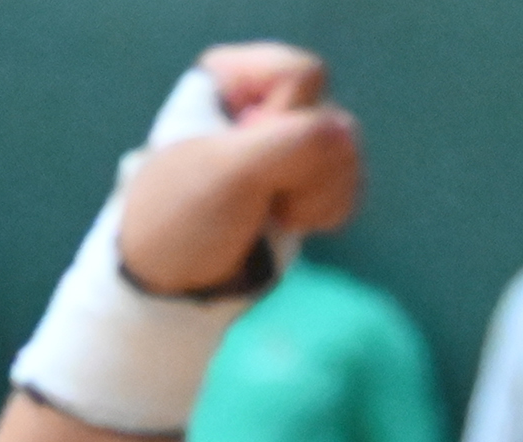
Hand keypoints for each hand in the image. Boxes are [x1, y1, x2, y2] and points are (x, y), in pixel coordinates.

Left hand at [119, 47, 358, 295]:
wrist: (170, 285)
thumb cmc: (183, 222)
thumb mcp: (231, 173)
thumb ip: (295, 142)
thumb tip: (346, 136)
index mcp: (232, 77)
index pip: (302, 76)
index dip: (282, 123)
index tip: (237, 158)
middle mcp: (265, 101)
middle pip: (333, 117)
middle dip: (302, 170)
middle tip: (255, 196)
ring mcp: (290, 144)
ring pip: (347, 152)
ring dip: (315, 196)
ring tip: (268, 214)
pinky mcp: (308, 182)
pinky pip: (352, 183)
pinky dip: (327, 211)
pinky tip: (289, 224)